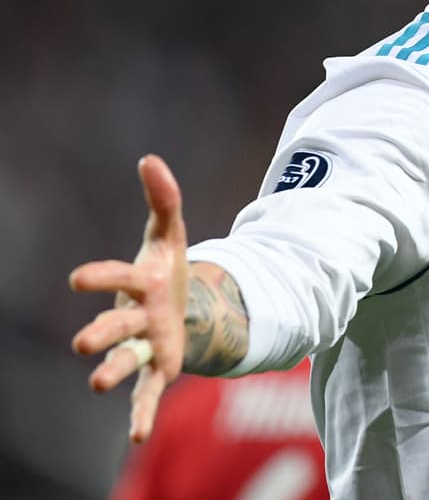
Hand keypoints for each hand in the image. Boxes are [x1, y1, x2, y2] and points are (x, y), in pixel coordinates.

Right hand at [69, 154, 189, 441]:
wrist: (183, 306)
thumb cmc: (168, 269)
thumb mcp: (171, 233)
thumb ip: (163, 198)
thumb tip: (150, 159)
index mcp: (138, 283)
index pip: (117, 278)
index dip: (100, 277)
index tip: (78, 280)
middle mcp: (133, 318)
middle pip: (115, 326)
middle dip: (101, 332)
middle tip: (83, 342)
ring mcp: (144, 346)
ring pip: (124, 361)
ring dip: (112, 372)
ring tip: (97, 384)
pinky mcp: (159, 370)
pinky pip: (147, 394)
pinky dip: (139, 414)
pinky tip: (135, 437)